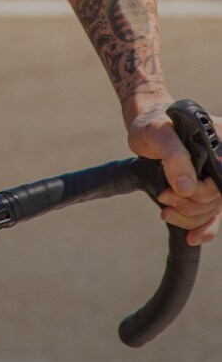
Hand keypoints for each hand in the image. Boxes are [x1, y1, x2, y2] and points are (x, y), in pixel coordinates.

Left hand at [126, 103, 221, 245]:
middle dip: (189, 204)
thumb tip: (187, 188)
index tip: (176, 190)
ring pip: (212, 209)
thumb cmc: (152, 124)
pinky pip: (213, 215)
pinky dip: (203, 228)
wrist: (146, 128)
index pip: (221, 177)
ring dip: (189, 216)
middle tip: (164, 197)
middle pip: (217, 197)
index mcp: (219, 139)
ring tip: (165, 210)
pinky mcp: (206, 189)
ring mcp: (215, 176)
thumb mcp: (157, 133)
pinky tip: (192, 237)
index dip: (203, 191)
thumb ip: (173, 156)